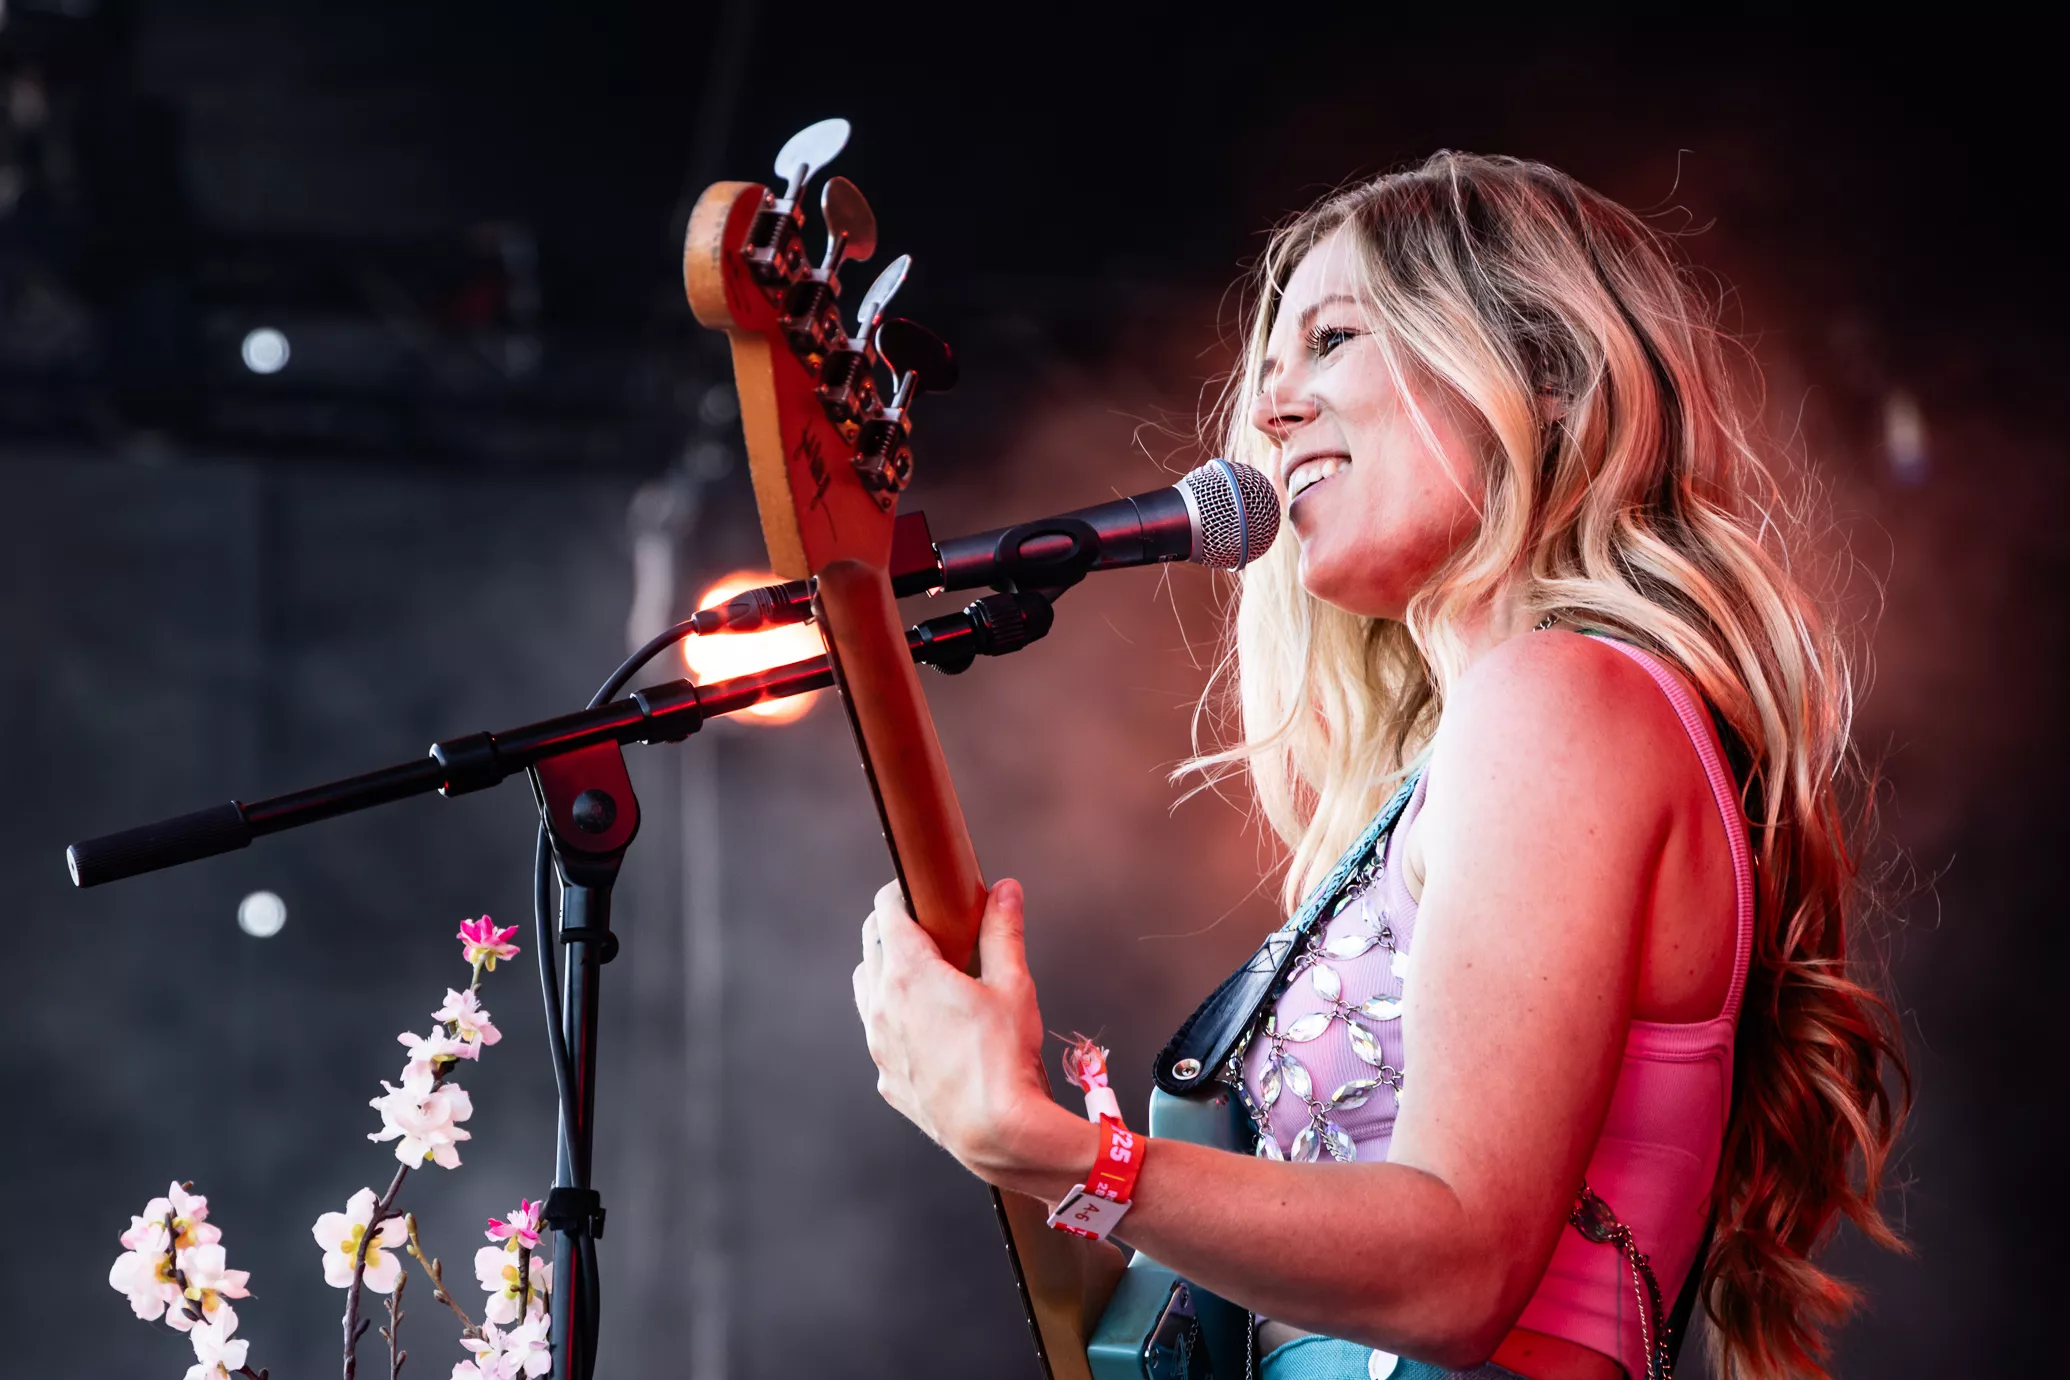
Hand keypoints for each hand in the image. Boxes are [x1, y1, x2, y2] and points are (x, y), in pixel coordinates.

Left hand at [851, 878, 1069, 1184]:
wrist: (996, 1133)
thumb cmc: (1005, 1059)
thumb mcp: (1013, 985)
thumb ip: (1003, 932)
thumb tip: (1006, 891)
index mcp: (908, 972)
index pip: (886, 912)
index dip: (901, 893)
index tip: (918, 890)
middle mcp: (882, 1004)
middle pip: (870, 944)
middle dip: (892, 926)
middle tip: (925, 923)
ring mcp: (878, 1043)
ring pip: (865, 988)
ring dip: (884, 969)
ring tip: (920, 971)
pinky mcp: (886, 1076)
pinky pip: (877, 1033)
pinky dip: (891, 1015)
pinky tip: (923, 1023)